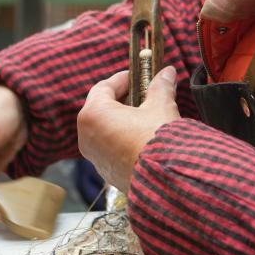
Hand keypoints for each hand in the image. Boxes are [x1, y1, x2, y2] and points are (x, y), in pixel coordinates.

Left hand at [77, 66, 179, 192]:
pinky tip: (144, 136)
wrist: (167, 181)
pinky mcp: (107, 172)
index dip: (122, 79)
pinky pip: (110, 148)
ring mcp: (95, 157)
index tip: (137, 76)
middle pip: (101, 108)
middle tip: (143, 92)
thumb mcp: (160, 107)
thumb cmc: (157, 142)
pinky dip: (123, 138)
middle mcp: (87, 137)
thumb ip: (160, 87)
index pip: (103, 87)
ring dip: (123, 119)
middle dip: (122, 98)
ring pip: (105, 130)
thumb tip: (166, 73)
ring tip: (146, 113)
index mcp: (93, 115)